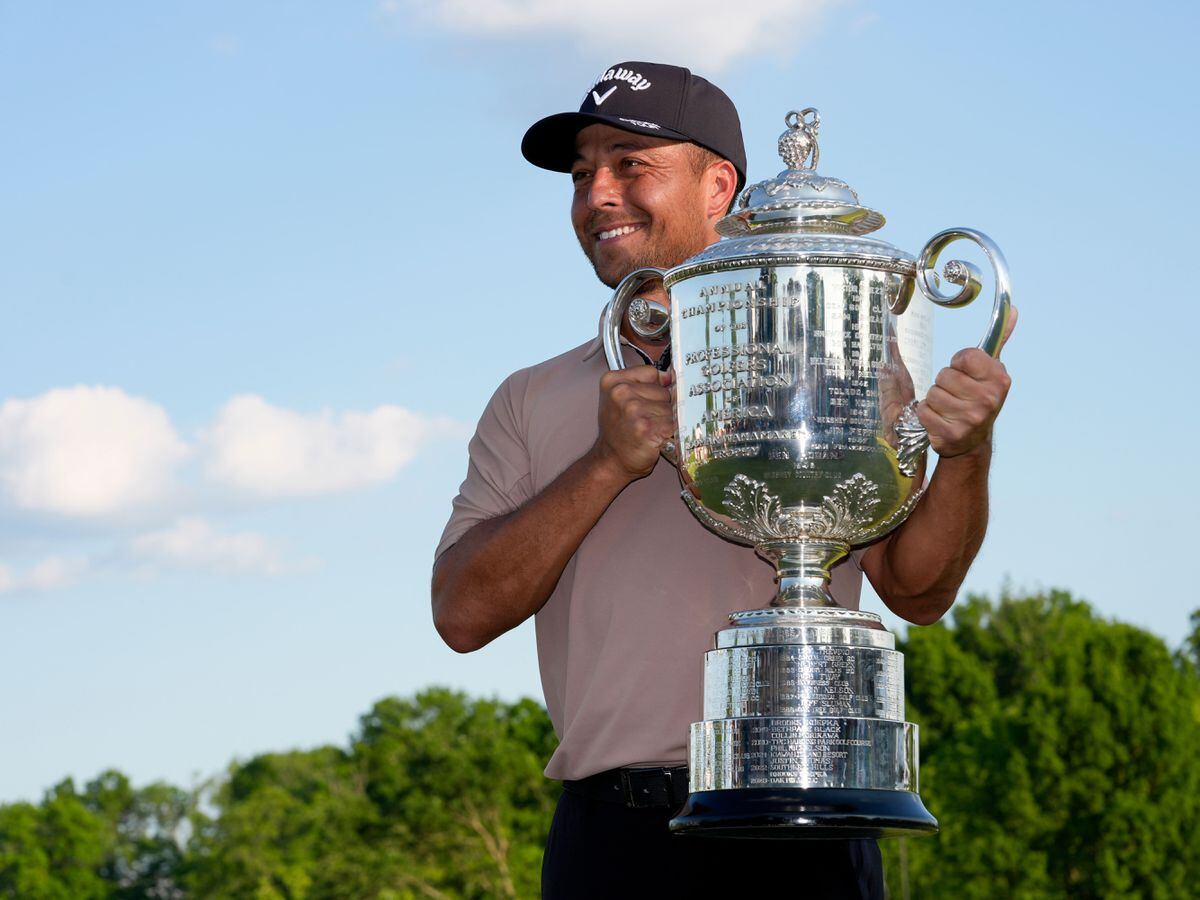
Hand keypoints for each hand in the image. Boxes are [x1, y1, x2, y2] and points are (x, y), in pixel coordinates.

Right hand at [593, 365, 674, 481]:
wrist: (611, 460)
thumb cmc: (618, 431)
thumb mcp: (621, 399)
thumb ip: (644, 383)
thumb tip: (670, 377)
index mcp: (613, 381)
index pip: (652, 373)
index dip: (656, 387)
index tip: (649, 401)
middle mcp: (621, 393)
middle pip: (664, 391)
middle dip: (661, 406)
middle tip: (645, 420)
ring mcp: (634, 410)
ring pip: (671, 408)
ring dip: (667, 421)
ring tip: (650, 430)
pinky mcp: (647, 428)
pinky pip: (674, 424)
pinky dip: (671, 433)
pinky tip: (657, 438)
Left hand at [917, 306, 1016, 457]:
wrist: (972, 440)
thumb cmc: (978, 397)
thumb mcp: (991, 370)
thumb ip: (998, 339)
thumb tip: (1012, 309)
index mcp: (999, 379)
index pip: (964, 357)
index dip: (959, 363)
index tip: (966, 373)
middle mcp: (988, 399)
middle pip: (944, 375)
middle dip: (945, 383)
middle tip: (956, 394)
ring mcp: (970, 419)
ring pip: (932, 393)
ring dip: (935, 400)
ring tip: (948, 408)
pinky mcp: (950, 434)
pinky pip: (923, 412)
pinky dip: (927, 415)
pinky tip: (940, 420)